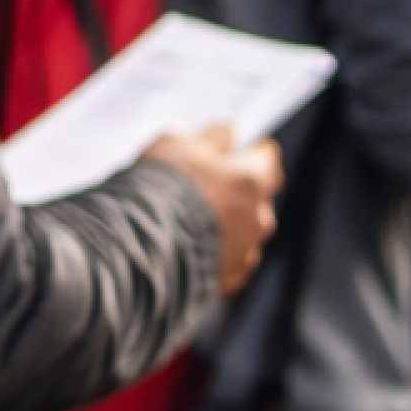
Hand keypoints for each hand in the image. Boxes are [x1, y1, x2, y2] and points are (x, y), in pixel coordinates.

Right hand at [141, 123, 282, 296]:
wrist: (141, 245)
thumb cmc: (161, 188)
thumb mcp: (179, 144)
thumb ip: (211, 137)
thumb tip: (229, 132)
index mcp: (251, 180)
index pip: (268, 159)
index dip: (253, 152)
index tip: (237, 150)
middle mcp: (257, 217)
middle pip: (258, 199)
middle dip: (238, 191)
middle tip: (206, 186)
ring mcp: (245, 252)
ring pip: (246, 233)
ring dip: (228, 225)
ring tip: (193, 221)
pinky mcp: (229, 279)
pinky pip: (230, 260)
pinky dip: (216, 253)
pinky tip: (190, 246)